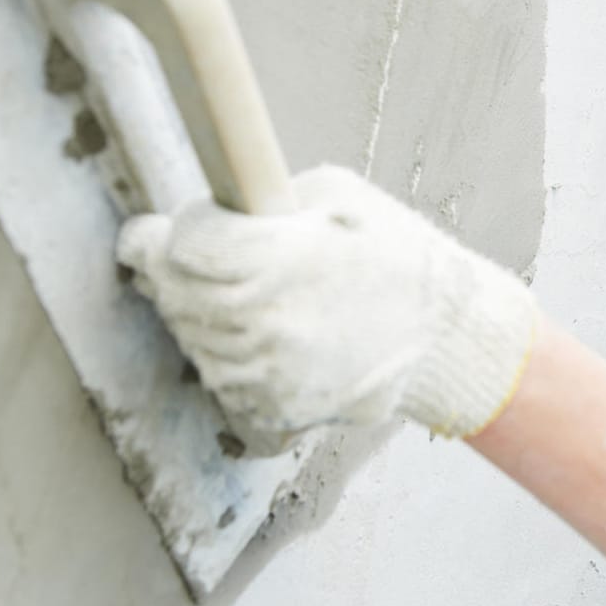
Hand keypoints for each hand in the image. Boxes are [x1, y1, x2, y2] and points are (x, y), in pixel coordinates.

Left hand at [116, 164, 536, 454]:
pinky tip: (262, 332)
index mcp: (281, 260)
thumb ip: (263, 199)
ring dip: (198, 313)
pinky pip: (217, 377)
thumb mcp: (338, 195)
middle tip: (199, 256)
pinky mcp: (272, 410)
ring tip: (244, 293)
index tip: (161, 230)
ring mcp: (267, 374)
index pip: (179, 247)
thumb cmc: (395, 256)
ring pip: (188, 338)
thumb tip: (203, 211)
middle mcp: (267, 323)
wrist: (444, 337)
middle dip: (173, 270)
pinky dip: (226, 354)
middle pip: (172, 293)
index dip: (164, 233)